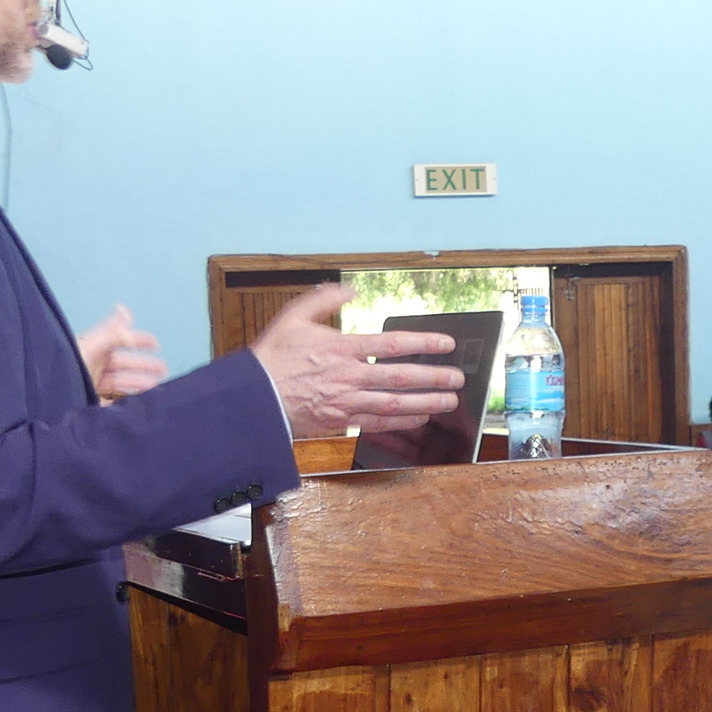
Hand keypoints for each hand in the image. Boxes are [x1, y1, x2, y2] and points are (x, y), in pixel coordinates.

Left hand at [76, 304, 166, 402]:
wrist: (50, 397)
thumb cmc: (69, 367)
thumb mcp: (92, 346)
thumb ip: (111, 331)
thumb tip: (124, 309)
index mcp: (94, 349)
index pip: (120, 342)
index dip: (138, 341)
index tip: (156, 344)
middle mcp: (94, 366)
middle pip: (124, 364)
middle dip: (144, 366)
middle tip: (163, 370)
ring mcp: (93, 385)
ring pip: (122, 383)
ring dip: (140, 384)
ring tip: (157, 390)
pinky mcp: (91, 403)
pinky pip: (114, 401)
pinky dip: (128, 401)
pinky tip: (139, 403)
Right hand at [249, 282, 464, 437]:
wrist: (254, 397)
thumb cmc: (272, 357)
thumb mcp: (293, 316)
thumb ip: (324, 298)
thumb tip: (350, 288)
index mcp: (340, 347)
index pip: (391, 344)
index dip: (423, 343)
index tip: (445, 343)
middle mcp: (348, 375)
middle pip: (400, 377)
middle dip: (434, 377)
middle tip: (457, 378)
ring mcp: (346, 401)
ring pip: (394, 404)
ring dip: (426, 402)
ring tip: (449, 401)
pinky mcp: (340, 421)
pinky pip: (378, 423)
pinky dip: (402, 421)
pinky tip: (419, 417)